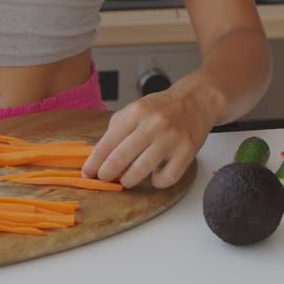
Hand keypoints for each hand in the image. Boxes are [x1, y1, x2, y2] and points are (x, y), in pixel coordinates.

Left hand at [82, 76, 221, 189]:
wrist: (196, 100)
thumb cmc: (162, 107)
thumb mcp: (136, 108)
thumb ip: (117, 128)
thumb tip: (100, 155)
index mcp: (136, 112)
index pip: (108, 142)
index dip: (94, 162)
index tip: (87, 173)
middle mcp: (153, 124)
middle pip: (121, 158)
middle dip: (107, 173)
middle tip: (104, 178)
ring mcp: (171, 138)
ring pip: (141, 171)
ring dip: (129, 180)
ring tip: (127, 179)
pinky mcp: (187, 151)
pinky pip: (167, 178)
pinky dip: (157, 182)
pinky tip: (154, 177)